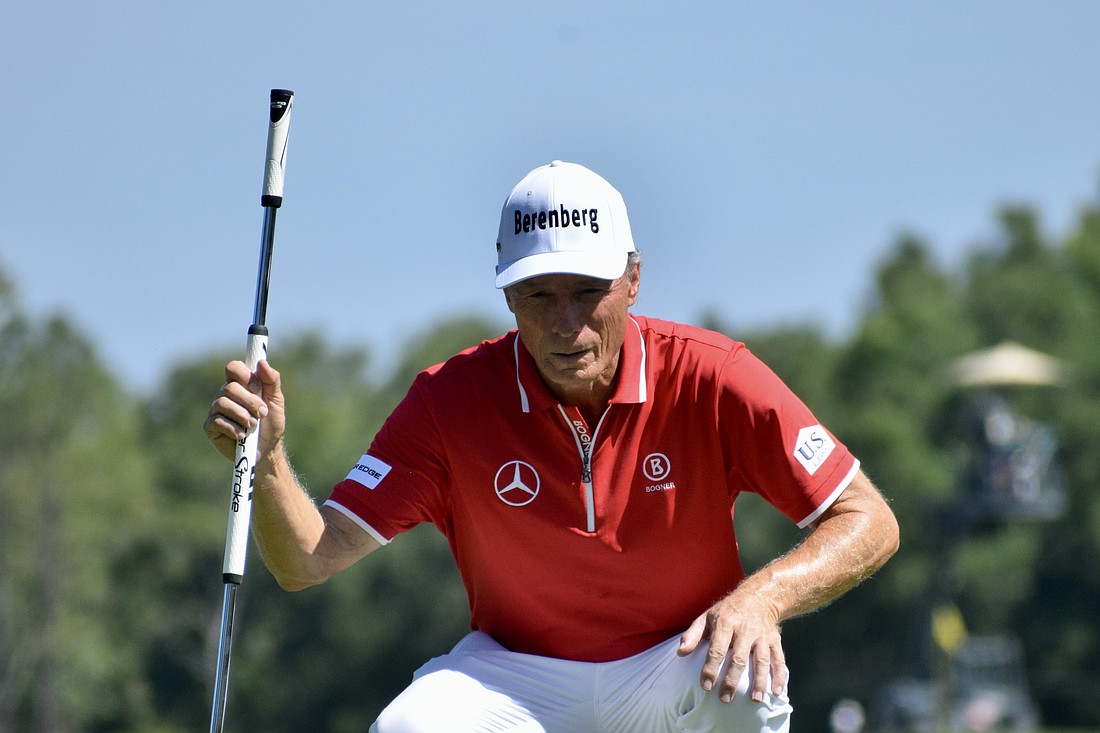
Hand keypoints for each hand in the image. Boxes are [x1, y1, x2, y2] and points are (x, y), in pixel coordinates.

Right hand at [203, 360, 285, 463]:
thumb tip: (262, 362)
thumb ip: (272, 381)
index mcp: (240, 384)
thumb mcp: (276, 401)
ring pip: (222, 403)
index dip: (244, 375)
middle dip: (250, 402)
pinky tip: (242, 435)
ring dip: (242, 415)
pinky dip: (234, 428)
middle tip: (262, 413)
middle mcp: (225, 394)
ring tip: (253, 425)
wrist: (267, 449)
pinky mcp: (210, 426)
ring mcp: (216, 410)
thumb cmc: (271, 424)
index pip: (233, 368)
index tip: (258, 388)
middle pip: (230, 387)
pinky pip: (217, 421)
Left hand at [677, 588, 786, 703]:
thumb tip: (680, 652)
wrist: (757, 597)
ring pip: (761, 660)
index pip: (717, 649)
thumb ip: (693, 635)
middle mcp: (745, 630)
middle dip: (732, 680)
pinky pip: (778, 659)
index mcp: (726, 623)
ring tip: (755, 699)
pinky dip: (779, 675)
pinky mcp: (774, 640)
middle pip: (739, 658)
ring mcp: (762, 636)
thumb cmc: (727, 611)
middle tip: (725, 699)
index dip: (711, 668)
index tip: (706, 686)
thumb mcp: (707, 617)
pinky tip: (776, 691)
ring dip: (759, 681)